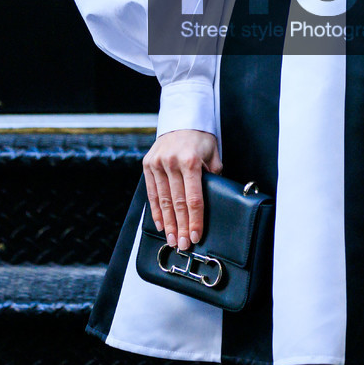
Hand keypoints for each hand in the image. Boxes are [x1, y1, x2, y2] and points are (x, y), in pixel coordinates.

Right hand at [142, 129, 222, 250]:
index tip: (196, 235)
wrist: (182, 119)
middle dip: (180, 227)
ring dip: (167, 223)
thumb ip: (213, 178)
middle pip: (177, 203)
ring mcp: (157, 164)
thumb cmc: (201, 139)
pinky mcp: (147, 164)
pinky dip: (156, 210)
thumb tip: (215, 201)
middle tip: (183, 244)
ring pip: (163, 200)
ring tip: (171, 239)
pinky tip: (160, 224)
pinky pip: (151, 192)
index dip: (195, 220)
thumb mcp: (213, 156)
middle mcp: (171, 163)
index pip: (193, 198)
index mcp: (190, 161)